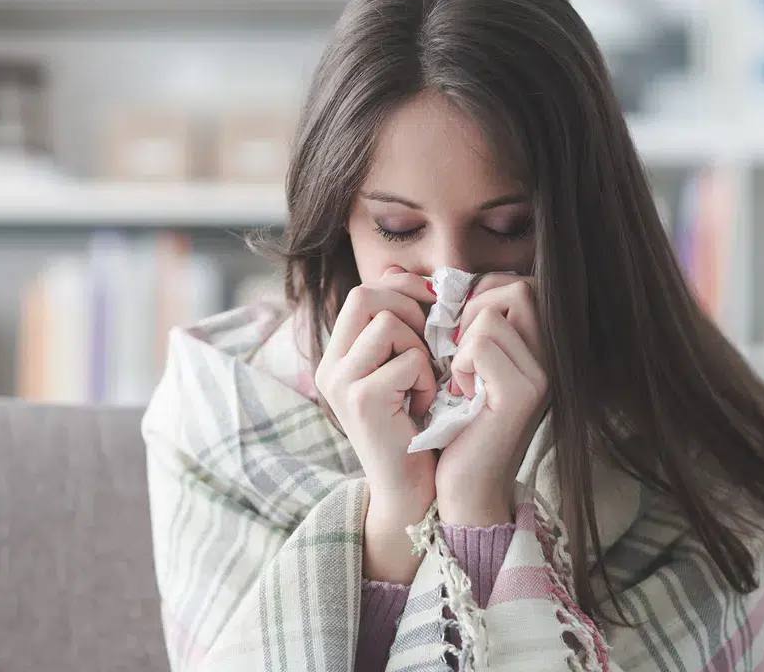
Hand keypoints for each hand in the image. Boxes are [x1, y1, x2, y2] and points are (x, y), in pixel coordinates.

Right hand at [315, 265, 437, 582]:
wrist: (411, 491)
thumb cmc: (416, 429)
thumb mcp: (404, 369)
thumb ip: (399, 326)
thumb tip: (401, 272)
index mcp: (338, 356)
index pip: (364, 290)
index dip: (403, 289)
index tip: (434, 307)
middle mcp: (330, 366)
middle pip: (368, 295)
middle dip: (412, 311)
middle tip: (431, 345)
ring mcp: (341, 382)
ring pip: (390, 323)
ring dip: (421, 349)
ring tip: (424, 383)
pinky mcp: (361, 400)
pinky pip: (408, 360)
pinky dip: (428, 380)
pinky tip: (425, 406)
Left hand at [435, 275, 548, 527]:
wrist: (462, 485)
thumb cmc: (454, 423)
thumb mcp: (462, 363)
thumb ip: (463, 322)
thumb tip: (427, 279)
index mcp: (540, 347)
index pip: (518, 284)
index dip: (480, 295)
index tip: (459, 334)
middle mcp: (552, 357)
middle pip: (516, 288)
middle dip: (472, 310)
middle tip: (458, 352)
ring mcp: (542, 375)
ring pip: (491, 314)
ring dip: (462, 343)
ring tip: (462, 379)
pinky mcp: (523, 394)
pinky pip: (481, 344)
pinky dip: (460, 365)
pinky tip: (462, 394)